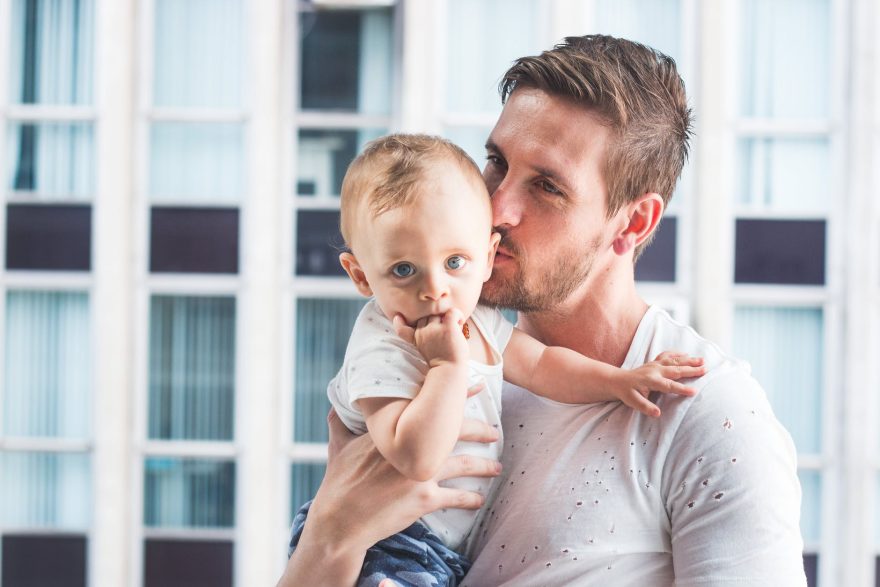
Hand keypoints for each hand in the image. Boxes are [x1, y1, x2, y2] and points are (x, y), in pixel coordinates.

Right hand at [313, 404, 499, 550]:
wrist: (341, 521)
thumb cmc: (338, 482)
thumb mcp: (338, 447)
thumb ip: (340, 424)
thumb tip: (334, 407)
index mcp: (394, 430)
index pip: (431, 406)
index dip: (457, 395)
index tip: (477, 387)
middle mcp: (412, 448)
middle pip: (457, 432)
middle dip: (480, 429)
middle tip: (494, 430)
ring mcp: (421, 473)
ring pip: (464, 464)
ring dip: (484, 466)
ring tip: (497, 467)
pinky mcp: (425, 499)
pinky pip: (456, 497)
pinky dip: (471, 499)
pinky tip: (479, 500)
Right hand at [392, 308, 469, 366]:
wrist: (450, 372)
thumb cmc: (442, 363)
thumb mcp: (424, 352)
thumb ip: (420, 341)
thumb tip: (420, 329)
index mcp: (417, 339)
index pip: (402, 328)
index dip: (399, 323)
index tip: (398, 318)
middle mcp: (423, 332)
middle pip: (426, 315)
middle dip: (435, 319)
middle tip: (445, 330)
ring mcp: (434, 329)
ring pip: (438, 311)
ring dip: (447, 317)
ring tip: (454, 328)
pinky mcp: (447, 327)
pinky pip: (452, 312)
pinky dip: (458, 315)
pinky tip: (460, 324)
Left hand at [614, 352, 705, 417]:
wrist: (617, 380)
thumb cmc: (626, 392)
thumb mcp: (632, 402)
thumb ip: (645, 407)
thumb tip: (658, 413)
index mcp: (650, 381)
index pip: (669, 386)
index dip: (682, 389)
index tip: (695, 391)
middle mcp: (654, 370)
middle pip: (676, 370)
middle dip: (691, 370)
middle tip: (706, 370)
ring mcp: (655, 364)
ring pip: (674, 361)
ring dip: (689, 360)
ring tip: (703, 360)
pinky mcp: (654, 362)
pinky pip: (667, 355)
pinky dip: (677, 353)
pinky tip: (687, 354)